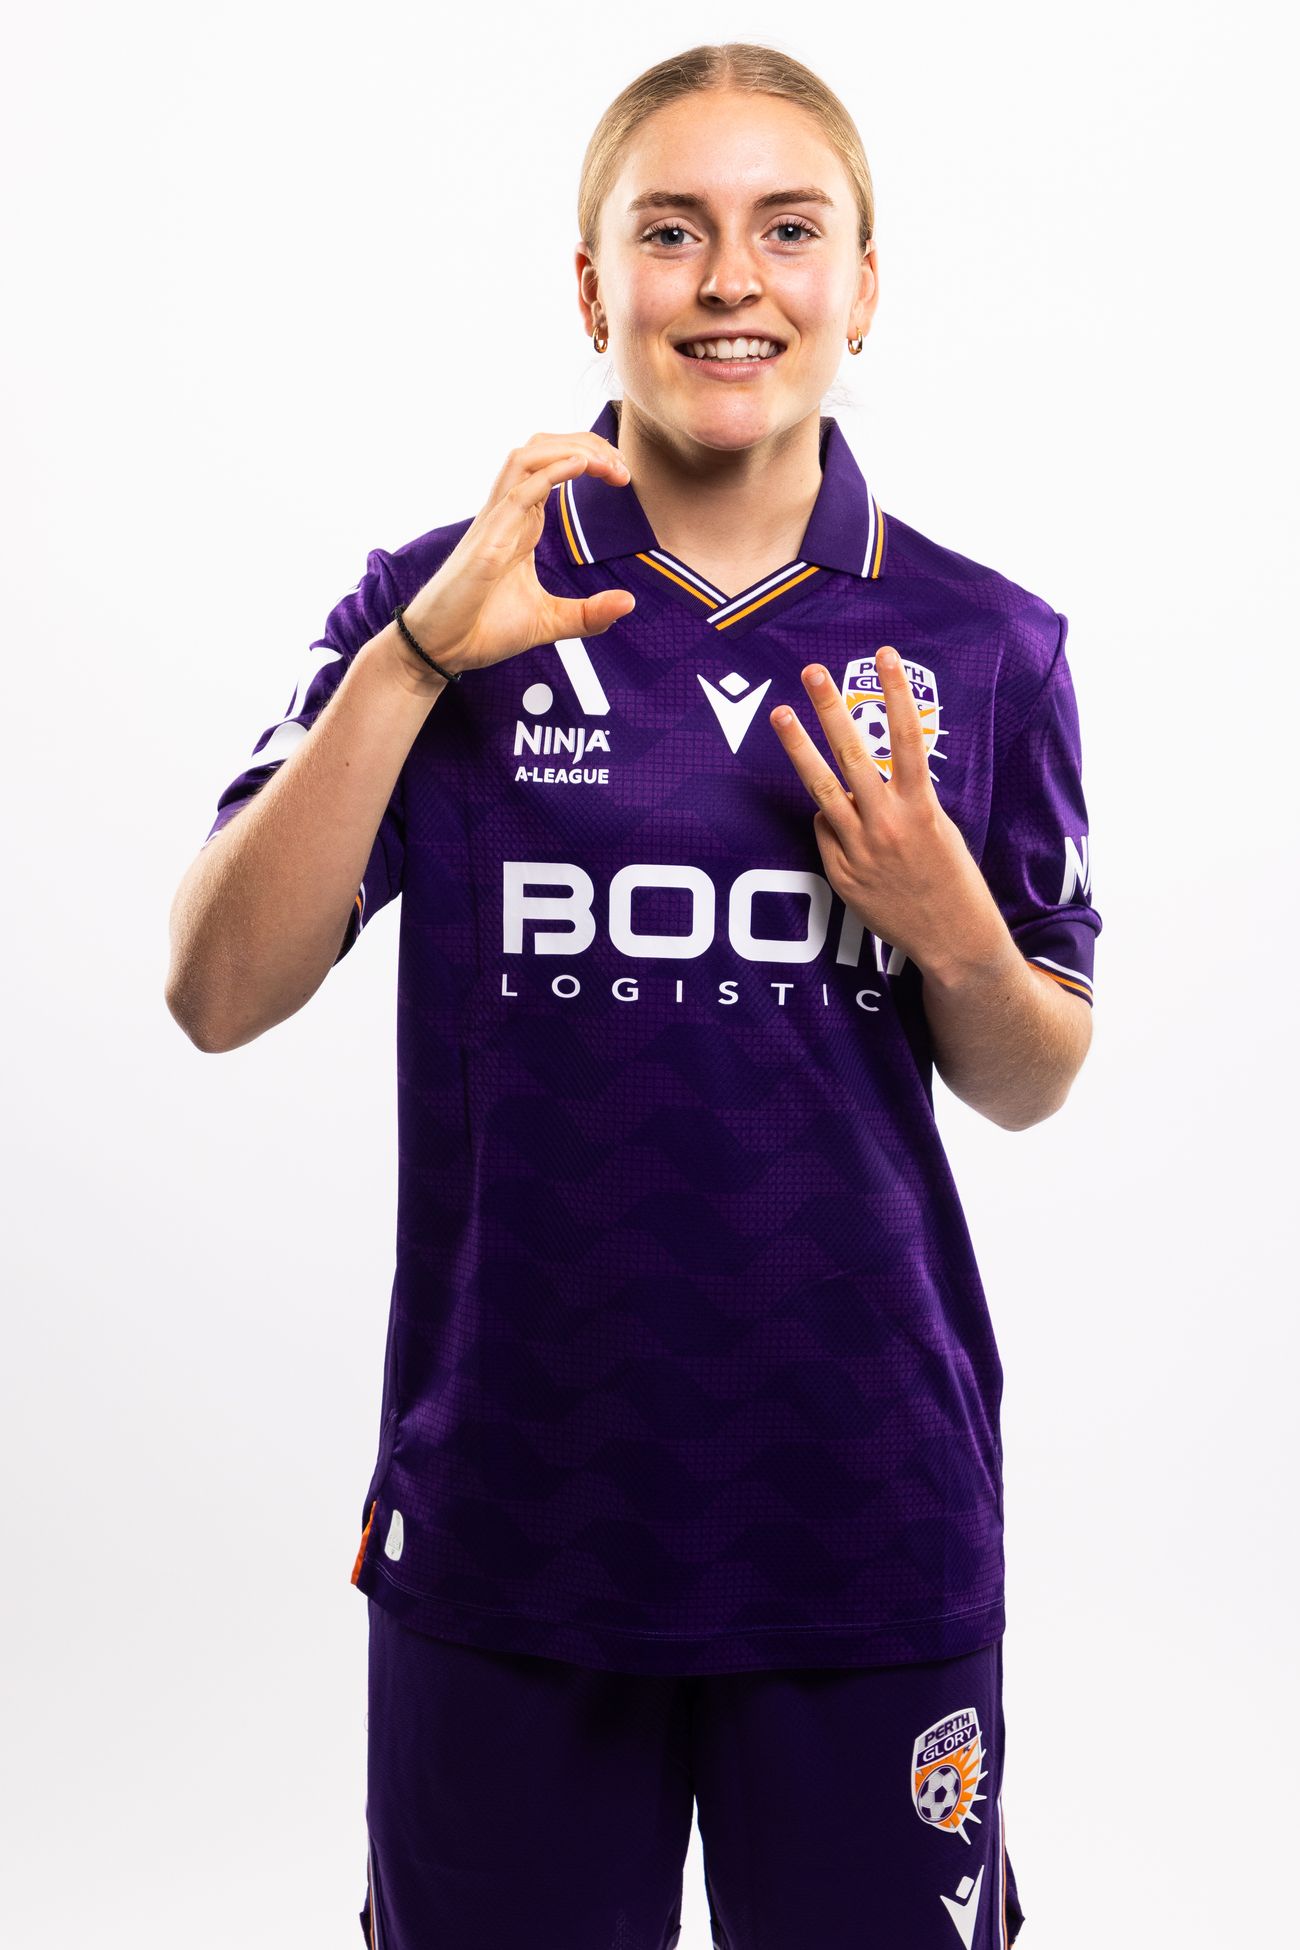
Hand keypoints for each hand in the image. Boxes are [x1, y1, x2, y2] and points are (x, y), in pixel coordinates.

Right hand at [397, 433, 636, 679]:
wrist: (443, 651)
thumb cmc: (484, 629)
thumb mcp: (549, 622)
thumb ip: (589, 614)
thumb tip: (628, 602)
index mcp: (522, 522)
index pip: (553, 465)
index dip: (590, 457)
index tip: (623, 475)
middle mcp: (507, 512)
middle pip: (541, 448)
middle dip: (585, 443)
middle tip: (621, 465)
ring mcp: (494, 522)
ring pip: (526, 458)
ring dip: (569, 449)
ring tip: (605, 462)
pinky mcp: (487, 541)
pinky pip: (517, 493)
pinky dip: (550, 472)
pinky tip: (580, 465)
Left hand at [769, 649, 1002, 975]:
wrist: (952, 938)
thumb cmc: (950, 877)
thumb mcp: (940, 828)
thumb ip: (903, 800)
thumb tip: (858, 783)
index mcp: (921, 807)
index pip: (908, 737)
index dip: (897, 693)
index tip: (886, 655)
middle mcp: (888, 823)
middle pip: (853, 755)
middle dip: (832, 709)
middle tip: (813, 672)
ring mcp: (859, 849)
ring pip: (821, 789)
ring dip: (799, 747)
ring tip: (780, 713)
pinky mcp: (841, 874)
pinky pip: (825, 831)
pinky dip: (831, 823)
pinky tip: (849, 834)